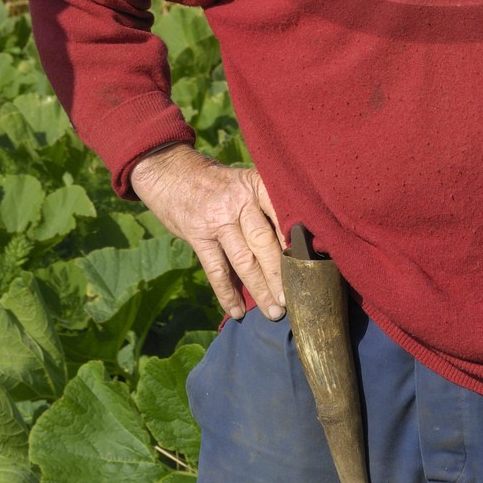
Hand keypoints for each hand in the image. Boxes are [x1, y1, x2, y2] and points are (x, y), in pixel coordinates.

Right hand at [130, 144, 285, 320]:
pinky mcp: (198, 235)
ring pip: (244, 260)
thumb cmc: (218, 182)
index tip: (311, 267)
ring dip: (260, 289)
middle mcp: (239, 201)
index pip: (282, 216)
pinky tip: (237, 311)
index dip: (297, 243)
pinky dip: (227, 293)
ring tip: (273, 311)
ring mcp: (217, 219)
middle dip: (281, 274)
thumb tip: (292, 242)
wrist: (171, 171)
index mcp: (256, 185)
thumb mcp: (244, 183)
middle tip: (295, 299)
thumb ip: (264, 206)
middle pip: (265, 242)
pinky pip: (216, 269)